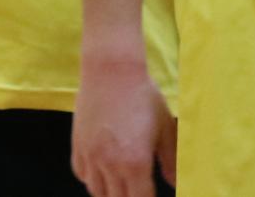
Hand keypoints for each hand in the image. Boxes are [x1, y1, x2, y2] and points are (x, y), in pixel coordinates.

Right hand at [72, 53, 172, 196]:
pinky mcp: (77, 145)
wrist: (112, 70)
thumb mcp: (164, 126)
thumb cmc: (143, 95)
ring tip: (121, 184)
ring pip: (97, 191)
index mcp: (136, 162)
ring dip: (110, 192)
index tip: (150, 194)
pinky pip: (82, 174)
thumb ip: (171, 160)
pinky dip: (92, 178)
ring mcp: (91, 156)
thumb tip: (176, 183)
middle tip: (138, 187)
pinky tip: (103, 169)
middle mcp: (110, 164)